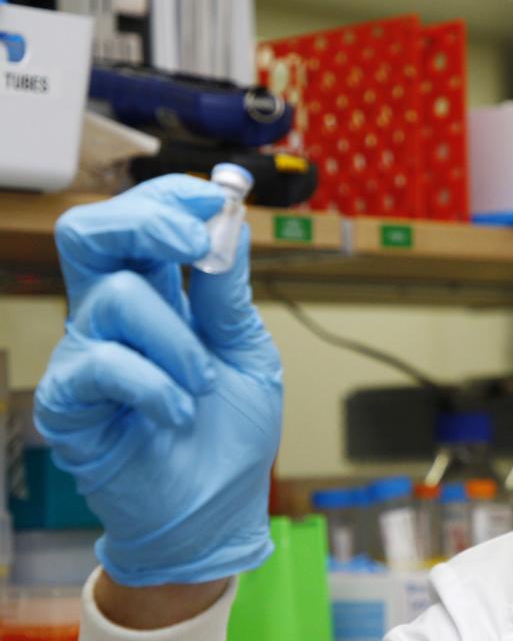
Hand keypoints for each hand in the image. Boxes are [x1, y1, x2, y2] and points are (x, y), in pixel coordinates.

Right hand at [35, 174, 281, 586]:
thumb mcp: (247, 352)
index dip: (170, 196)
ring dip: (177, 336)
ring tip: (203, 381)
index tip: (218, 196)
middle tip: (195, 243)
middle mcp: (114, 317)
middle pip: (89, 233)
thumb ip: (228, 296)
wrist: (216, 510)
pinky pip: (101, 364)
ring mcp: (88, 355)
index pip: (141, 222)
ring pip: (114, 294)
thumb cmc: (231, 434)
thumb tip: (230, 227)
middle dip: (146, 219)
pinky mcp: (69, 403)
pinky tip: (178, 412)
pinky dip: (153, 383)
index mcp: (158, 297)